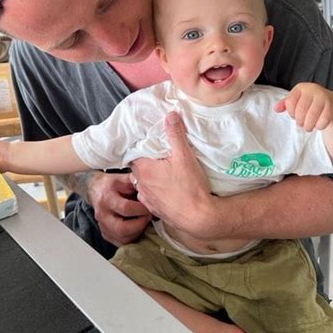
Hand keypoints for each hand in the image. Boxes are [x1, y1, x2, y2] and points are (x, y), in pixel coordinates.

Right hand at [88, 172, 151, 246]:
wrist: (95, 190)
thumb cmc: (111, 184)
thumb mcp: (122, 178)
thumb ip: (135, 182)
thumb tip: (150, 186)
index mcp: (107, 198)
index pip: (126, 208)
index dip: (141, 209)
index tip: (150, 206)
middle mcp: (103, 214)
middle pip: (122, 228)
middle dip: (140, 224)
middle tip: (149, 216)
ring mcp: (102, 226)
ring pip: (122, 238)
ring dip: (137, 232)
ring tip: (144, 221)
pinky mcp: (105, 234)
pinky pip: (120, 242)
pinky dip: (132, 237)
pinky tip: (137, 228)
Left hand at [131, 111, 214, 238]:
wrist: (198, 217)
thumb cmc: (191, 186)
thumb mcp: (184, 155)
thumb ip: (175, 134)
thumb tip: (170, 115)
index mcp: (144, 168)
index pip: (134, 153)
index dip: (142, 147)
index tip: (151, 144)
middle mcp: (140, 184)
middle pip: (138, 167)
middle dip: (146, 161)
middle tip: (160, 156)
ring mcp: (146, 198)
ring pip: (142, 183)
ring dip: (149, 177)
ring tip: (163, 172)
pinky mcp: (154, 209)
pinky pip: (149, 196)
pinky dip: (154, 191)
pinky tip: (166, 188)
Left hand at [274, 82, 332, 130]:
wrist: (332, 103)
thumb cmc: (310, 102)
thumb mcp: (297, 100)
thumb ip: (285, 104)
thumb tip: (276, 109)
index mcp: (300, 88)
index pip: (290, 102)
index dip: (291, 113)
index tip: (294, 116)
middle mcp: (311, 89)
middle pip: (300, 111)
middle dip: (300, 121)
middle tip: (302, 124)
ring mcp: (322, 96)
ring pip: (311, 116)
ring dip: (308, 126)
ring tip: (308, 127)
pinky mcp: (331, 105)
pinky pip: (323, 120)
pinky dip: (319, 126)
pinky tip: (318, 125)